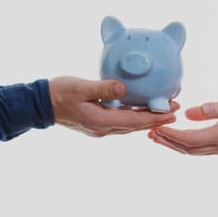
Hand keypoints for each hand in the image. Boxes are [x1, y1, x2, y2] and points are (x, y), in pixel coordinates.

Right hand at [49, 76, 179, 136]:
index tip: (172, 113)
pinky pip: (121, 121)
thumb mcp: (80, 88)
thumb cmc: (59, 93)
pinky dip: (134, 117)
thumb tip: (123, 88)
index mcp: (101, 122)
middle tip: (176, 110)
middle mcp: (103, 129)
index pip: (134, 122)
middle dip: (156, 119)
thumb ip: (102, 88)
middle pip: (136, 126)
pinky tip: (141, 109)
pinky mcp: (97, 123)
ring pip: (129, 125)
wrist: (41, 104)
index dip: (155, 118)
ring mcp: (100, 128)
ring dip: (147, 119)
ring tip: (163, 110)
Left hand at [148, 100, 217, 154]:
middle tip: (149, 132)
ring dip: (173, 145)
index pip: (189, 139)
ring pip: (192, 151)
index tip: (156, 128)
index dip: (170, 135)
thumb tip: (189, 112)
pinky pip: (199, 149)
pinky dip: (184, 145)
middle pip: (187, 148)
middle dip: (167, 141)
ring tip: (157, 137)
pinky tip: (177, 139)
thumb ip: (215, 109)